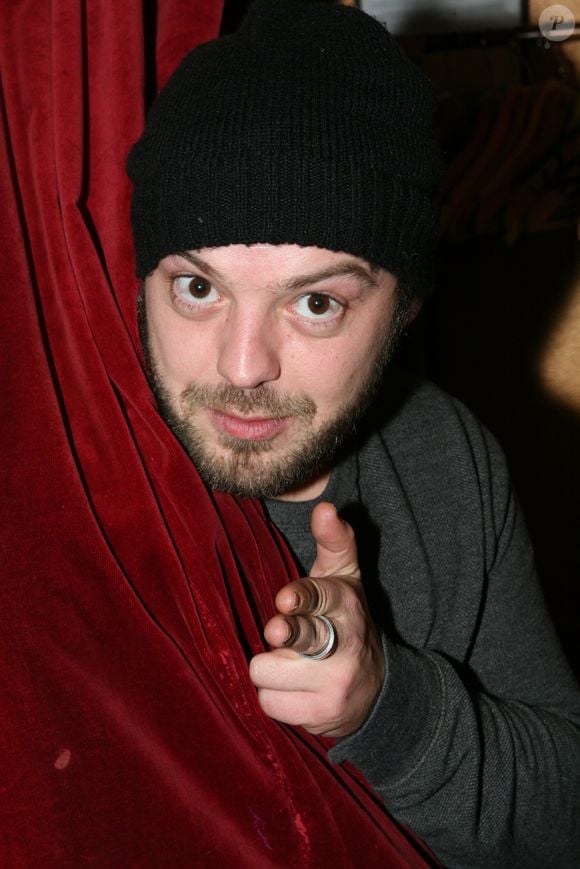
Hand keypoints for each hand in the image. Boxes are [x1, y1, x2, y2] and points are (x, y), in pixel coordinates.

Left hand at [249, 502, 384, 737]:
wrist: (376, 688)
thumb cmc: (345, 620)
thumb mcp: (345, 578)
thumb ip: (334, 541)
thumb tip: (324, 507)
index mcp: (346, 604)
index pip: (322, 597)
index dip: (301, 598)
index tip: (284, 600)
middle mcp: (345, 644)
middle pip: (300, 637)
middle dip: (284, 634)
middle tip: (276, 631)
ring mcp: (335, 684)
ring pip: (269, 671)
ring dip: (271, 668)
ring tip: (290, 663)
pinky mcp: (320, 716)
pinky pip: (270, 704)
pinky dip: (275, 697)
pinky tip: (293, 688)